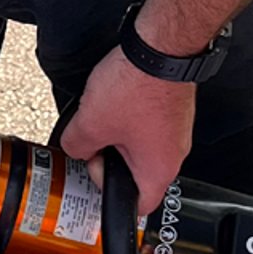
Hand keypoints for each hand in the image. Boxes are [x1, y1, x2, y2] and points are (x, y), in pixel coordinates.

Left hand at [58, 46, 197, 215]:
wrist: (161, 48)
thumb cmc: (138, 86)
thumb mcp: (91, 124)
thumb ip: (77, 147)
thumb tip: (76, 149)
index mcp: (158, 169)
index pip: (140, 206)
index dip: (112, 198)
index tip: (95, 176)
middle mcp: (173, 154)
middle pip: (135, 173)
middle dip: (108, 159)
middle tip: (93, 141)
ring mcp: (176, 130)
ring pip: (139, 146)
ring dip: (117, 135)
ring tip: (102, 115)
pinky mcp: (172, 109)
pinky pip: (147, 124)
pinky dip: (129, 117)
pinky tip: (116, 99)